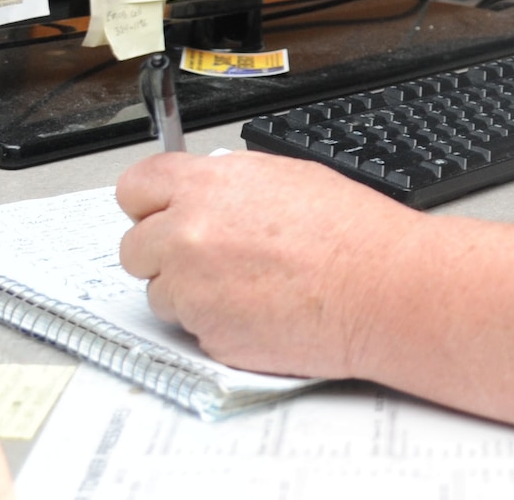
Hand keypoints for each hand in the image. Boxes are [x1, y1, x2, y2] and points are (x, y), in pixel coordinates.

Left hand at [117, 150, 415, 377]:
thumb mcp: (286, 178)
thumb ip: (229, 187)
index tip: (158, 213)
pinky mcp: (206, 336)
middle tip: (205, 258)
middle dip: (162, 254)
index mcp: (206, 187)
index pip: (134, 187)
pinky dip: (216, 323)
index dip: (148, 204)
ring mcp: (192, 289)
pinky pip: (190, 329)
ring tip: (244, 287)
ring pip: (159, 293)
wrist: (379, 288)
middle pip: (134, 248)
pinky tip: (257, 310)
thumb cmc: (350, 234)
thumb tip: (206, 195)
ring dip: (189, 293)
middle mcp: (188, 235)